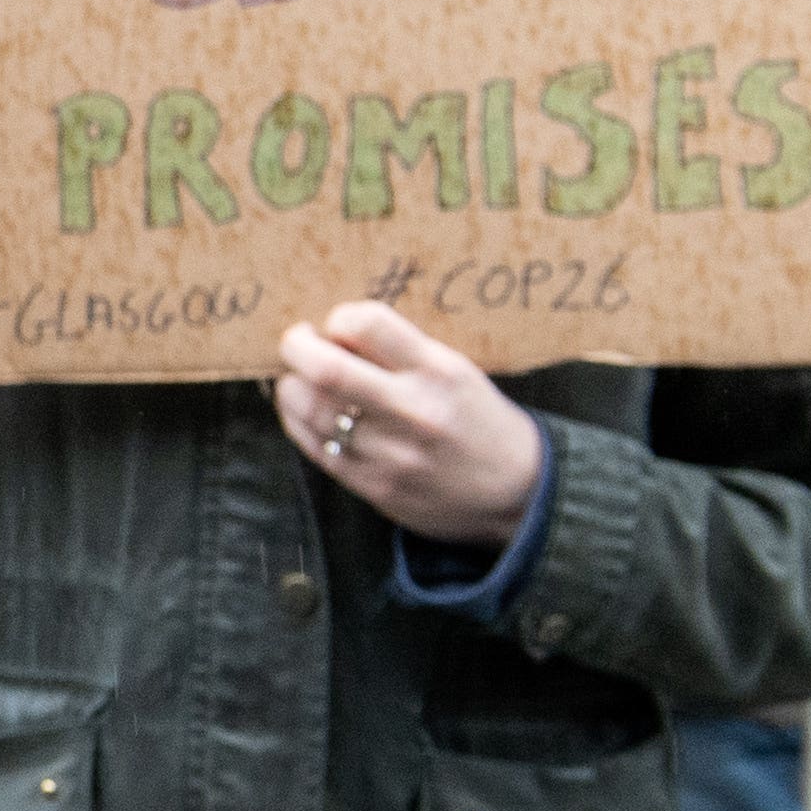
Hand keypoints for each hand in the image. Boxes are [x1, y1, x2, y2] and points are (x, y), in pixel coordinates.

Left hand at [273, 301, 544, 547]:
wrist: (519, 492)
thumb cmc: (478, 419)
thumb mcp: (457, 372)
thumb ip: (401, 353)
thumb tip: (332, 333)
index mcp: (440, 372)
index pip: (368, 324)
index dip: (339, 318)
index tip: (336, 325)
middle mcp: (414, 411)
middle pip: (326, 369)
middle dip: (296, 347)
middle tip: (296, 343)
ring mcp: (391, 453)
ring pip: (309, 408)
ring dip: (292, 385)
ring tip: (299, 379)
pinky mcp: (374, 486)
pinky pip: (314, 446)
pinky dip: (298, 420)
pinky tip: (306, 411)